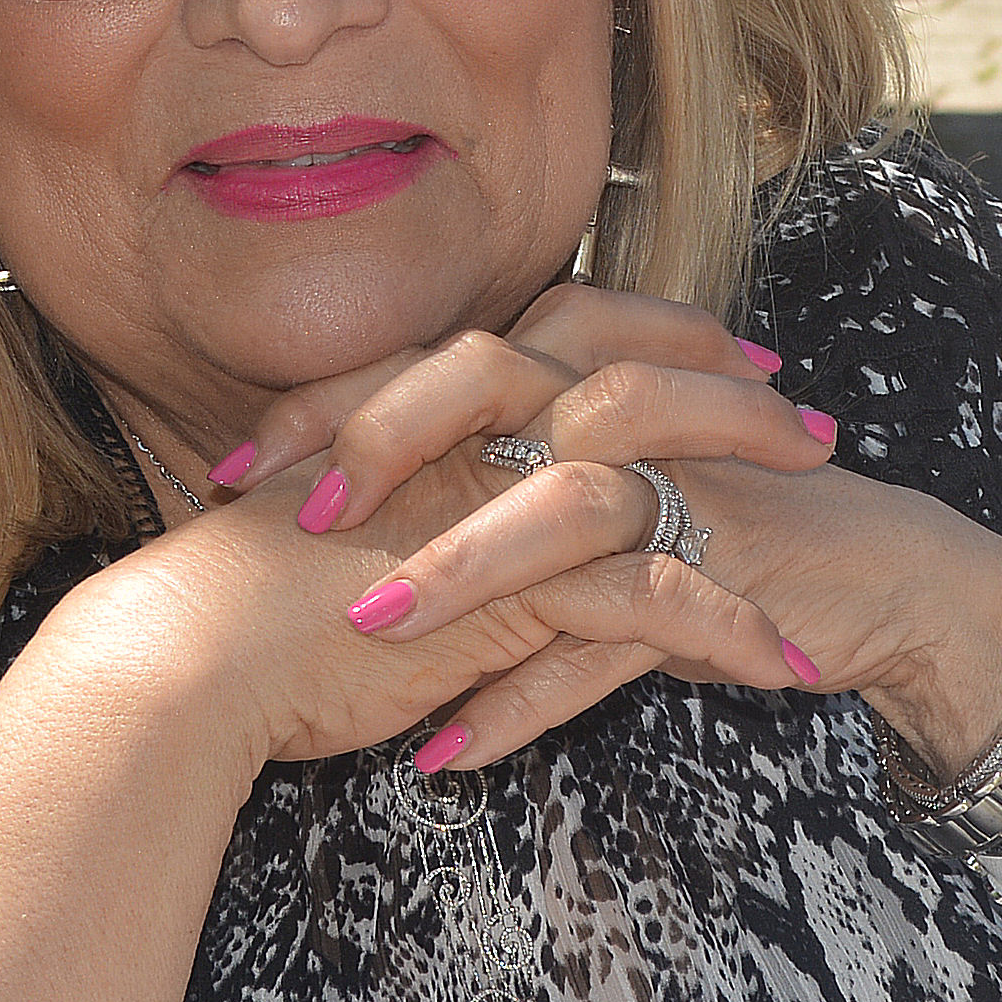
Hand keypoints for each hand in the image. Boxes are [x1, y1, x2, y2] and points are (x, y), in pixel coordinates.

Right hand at [75, 289, 816, 772]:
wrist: (176, 658)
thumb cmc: (231, 615)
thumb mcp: (333, 537)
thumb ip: (399, 512)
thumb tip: (434, 530)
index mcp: (433, 407)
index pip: (569, 335)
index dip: (656, 338)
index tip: (726, 352)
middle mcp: (473, 435)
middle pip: (637, 384)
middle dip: (735, 405)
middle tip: (809, 426)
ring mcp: (496, 504)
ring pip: (664, 489)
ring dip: (757, 529)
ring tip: (824, 571)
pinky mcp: (510, 587)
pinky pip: (653, 599)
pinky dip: (731, 632)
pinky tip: (790, 666)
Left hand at [251, 288, 1001, 782]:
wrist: (881, 581)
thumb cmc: (717, 534)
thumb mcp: (590, 502)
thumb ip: (485, 497)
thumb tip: (338, 551)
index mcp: (578, 374)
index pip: (434, 356)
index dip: (331, 403)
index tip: (233, 473)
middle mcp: (623, 411)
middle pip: (489, 378)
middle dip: (384, 438)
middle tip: (292, 514)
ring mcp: (679, 492)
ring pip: (558, 503)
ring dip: (459, 568)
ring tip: (367, 630)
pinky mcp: (722, 579)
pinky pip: (614, 636)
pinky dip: (529, 698)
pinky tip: (449, 754)